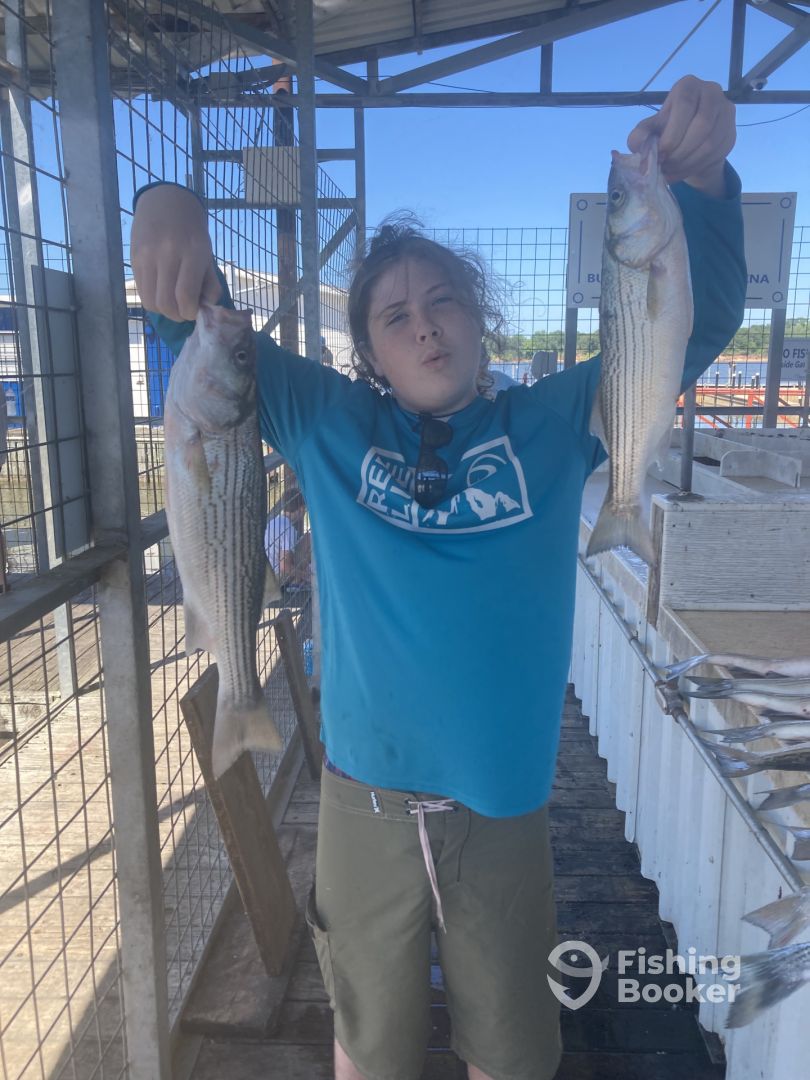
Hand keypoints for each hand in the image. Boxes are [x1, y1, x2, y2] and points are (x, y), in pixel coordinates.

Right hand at [130, 185, 221, 320]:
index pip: (185, 297)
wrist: (166, 203)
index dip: (189, 313)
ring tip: (172, 303)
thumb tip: (204, 308)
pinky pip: (141, 291)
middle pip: (166, 303)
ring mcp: (147, 256)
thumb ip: (210, 284)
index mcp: (192, 253)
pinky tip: (161, 292)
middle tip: (183, 311)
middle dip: (176, 315)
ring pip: (150, 301)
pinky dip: (152, 299)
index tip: (193, 311)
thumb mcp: (208, 255)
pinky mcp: (134, 259)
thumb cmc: (192, 232)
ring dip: (163, 310)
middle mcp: (167, 254)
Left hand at [627, 75, 735, 196]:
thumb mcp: (650, 130)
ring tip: (671, 171)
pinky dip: (697, 166)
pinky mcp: (731, 130)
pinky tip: (683, 170)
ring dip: (688, 162)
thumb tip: (637, 144)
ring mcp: (725, 111)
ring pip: (710, 142)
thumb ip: (641, 134)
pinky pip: (717, 153)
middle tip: (666, 165)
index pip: (684, 105)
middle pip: (701, 125)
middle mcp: (711, 92)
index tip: (660, 153)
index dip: (672, 133)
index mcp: (688, 86)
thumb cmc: (667, 130)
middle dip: (680, 151)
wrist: (688, 142)